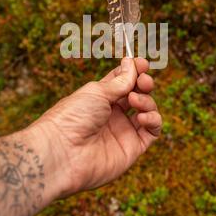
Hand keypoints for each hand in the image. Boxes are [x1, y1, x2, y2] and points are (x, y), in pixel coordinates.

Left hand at [36, 58, 161, 195]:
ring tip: (134, 100)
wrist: (62, 153)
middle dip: (143, 83)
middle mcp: (111, 114)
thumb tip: (132, 63)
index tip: (142, 63)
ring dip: (147, 100)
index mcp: (99, 98)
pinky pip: (152, 131)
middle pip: (137, 93)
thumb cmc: (72, 117)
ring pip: (147, 110)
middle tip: (143, 81)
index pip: (122, 81)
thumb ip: (120, 81)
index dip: (133, 71)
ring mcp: (122, 131)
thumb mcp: (97, 91)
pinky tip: (142, 117)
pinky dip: (153, 120)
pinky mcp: (131, 149)